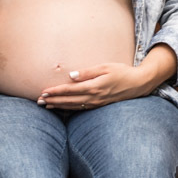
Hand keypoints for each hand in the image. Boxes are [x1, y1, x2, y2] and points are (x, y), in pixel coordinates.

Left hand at [36, 63, 153, 110]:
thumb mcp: (104, 67)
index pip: (70, 90)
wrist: (138, 84)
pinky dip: (70, 109)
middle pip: (69, 101)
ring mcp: (97, 103)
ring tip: (46, 106)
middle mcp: (94, 97)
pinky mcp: (99, 105)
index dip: (56, 91)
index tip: (44, 92)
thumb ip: (87, 72)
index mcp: (94, 86)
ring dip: (59, 106)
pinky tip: (62, 109)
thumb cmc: (121, 72)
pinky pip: (81, 109)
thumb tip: (71, 76)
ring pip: (74, 106)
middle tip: (39, 101)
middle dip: (53, 101)